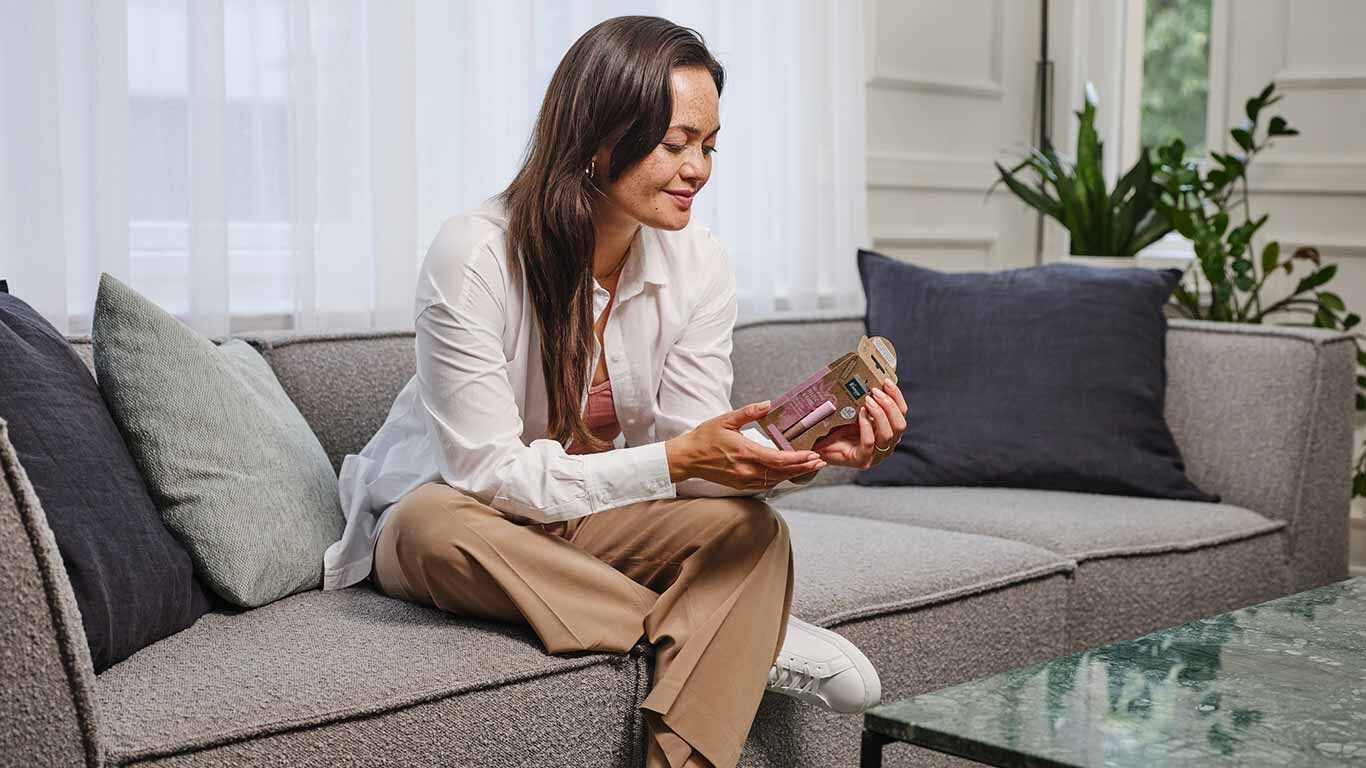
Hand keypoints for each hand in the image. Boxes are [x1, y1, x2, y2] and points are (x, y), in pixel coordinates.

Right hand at [665, 401, 827, 490]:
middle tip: (820, 461)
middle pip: (782, 472)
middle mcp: (746, 469)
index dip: (798, 459)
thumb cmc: (705, 438)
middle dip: (803, 467)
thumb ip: (749, 412)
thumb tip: (768, 404)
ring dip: (794, 474)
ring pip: (775, 480)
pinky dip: (780, 479)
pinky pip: (766, 484)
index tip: (813, 455)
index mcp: (745, 452)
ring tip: (810, 467)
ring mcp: (743, 480)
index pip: (778, 459)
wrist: (687, 458)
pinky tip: (788, 473)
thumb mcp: (726, 419)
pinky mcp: (740, 485)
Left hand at [811, 379, 907, 469]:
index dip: (897, 396)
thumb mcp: (854, 411)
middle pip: (900, 424)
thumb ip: (865, 399)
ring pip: (889, 434)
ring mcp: (876, 455)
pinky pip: (870, 442)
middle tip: (875, 391)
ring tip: (868, 400)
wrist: (819, 446)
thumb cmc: (836, 428)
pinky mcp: (862, 460)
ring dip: (880, 414)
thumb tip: (869, 376)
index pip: (901, 413)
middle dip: (890, 405)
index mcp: (888, 430)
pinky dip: (866, 426)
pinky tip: (860, 414)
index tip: (886, 381)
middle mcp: (887, 444)